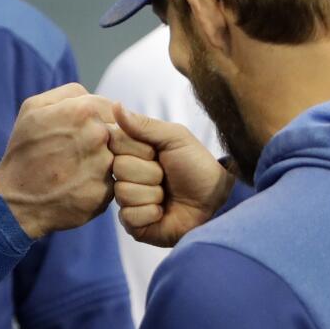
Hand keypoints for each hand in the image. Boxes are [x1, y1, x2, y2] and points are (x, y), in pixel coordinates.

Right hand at [0, 84, 118, 238]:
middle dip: (101, 141)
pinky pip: (112, 182)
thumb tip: (94, 95)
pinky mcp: (104, 192)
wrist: (14, 202)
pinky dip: (98, 184)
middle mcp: (97, 135)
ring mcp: (103, 165)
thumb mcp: (33, 109)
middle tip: (77, 154)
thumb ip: (70, 93)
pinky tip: (77, 187)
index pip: (111, 108)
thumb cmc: (24, 152)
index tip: (81, 133)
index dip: (98, 120)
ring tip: (74, 171)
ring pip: (116, 157)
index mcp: (82, 110)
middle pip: (116, 133)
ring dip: (101, 163)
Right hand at [109, 103, 232, 248]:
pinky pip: (128, 216)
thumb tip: (115, 105)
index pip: (114, 142)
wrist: (215, 200)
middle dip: (149, 172)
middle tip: (166, 176)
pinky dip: (151, 213)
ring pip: (124, 192)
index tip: (156, 152)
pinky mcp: (132, 223)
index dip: (138, 148)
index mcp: (132, 151)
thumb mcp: (175, 138)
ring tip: (167, 195)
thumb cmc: (197, 166)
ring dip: (153, 193)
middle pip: (118, 168)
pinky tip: (163, 212)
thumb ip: (144, 124)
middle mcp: (125, 174)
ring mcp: (127, 199)